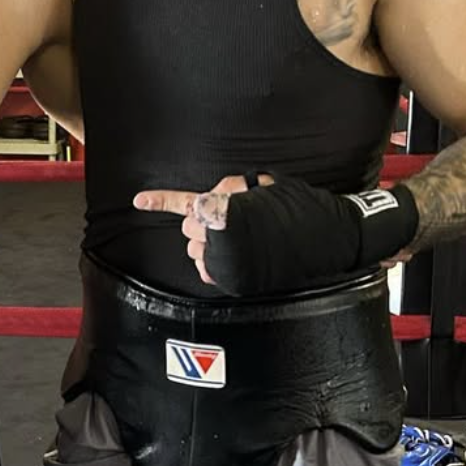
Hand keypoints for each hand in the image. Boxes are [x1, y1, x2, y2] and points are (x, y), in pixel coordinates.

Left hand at [136, 173, 419, 293]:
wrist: (326, 239)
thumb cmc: (300, 208)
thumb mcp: (266, 185)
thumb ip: (233, 187)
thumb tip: (214, 195)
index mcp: (228, 207)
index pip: (187, 203)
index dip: (160, 200)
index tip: (139, 200)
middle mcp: (221, 236)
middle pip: (191, 226)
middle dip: (205, 220)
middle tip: (236, 219)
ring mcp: (225, 261)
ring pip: (196, 249)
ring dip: (209, 243)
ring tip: (241, 238)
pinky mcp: (233, 280)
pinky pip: (207, 270)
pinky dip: (215, 262)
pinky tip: (236, 255)